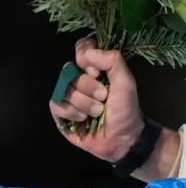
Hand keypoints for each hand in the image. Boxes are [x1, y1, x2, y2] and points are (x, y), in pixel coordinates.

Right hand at [48, 38, 143, 161]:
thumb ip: (113, 61)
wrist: (123, 139)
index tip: (97, 72)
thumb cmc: (126, 111)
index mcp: (95, 68)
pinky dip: (72, 113)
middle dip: (89, 87)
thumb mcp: (126, 83)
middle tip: (103, 98)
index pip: (82, 48)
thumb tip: (88, 53)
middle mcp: (79, 79)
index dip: (85, 58)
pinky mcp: (60, 112)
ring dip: (84, 103)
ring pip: (63, 89)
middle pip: (69, 70)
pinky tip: (83, 120)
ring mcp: (68, 95)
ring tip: (97, 112)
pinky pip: (56, 104)